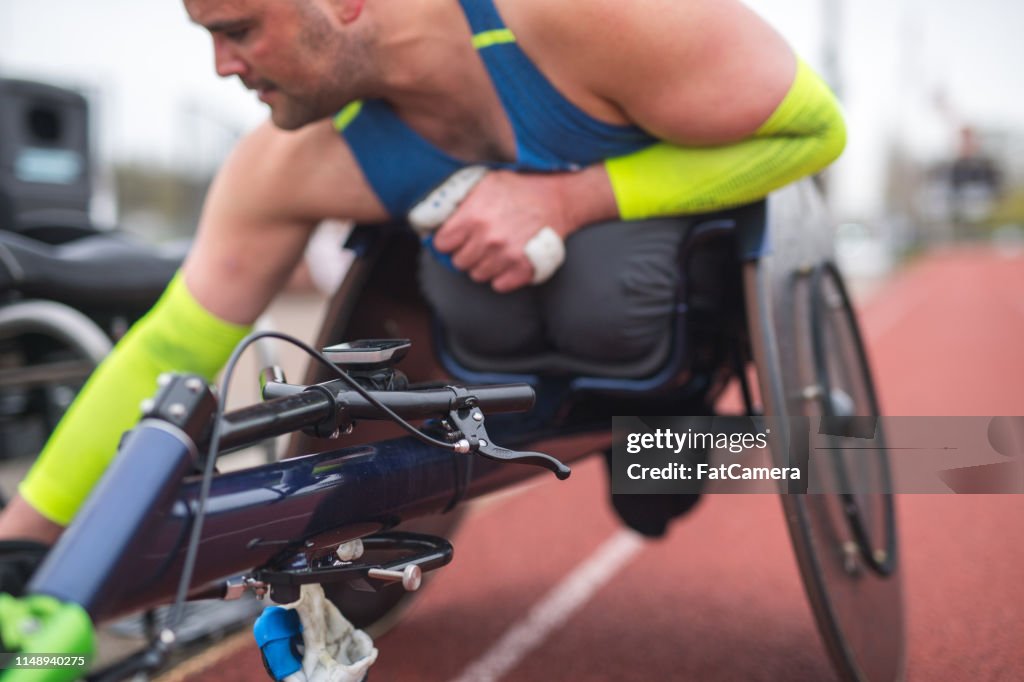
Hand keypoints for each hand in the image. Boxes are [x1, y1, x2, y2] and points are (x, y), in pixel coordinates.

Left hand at [430, 170, 572, 291]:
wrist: (558, 198)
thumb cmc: (519, 189)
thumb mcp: (484, 184)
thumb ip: (458, 201)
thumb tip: (432, 217)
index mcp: (473, 216)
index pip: (442, 244)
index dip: (448, 240)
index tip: (456, 237)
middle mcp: (488, 239)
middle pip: (459, 262)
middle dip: (465, 253)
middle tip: (479, 242)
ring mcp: (506, 256)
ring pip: (478, 275)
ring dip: (483, 265)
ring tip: (494, 251)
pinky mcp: (523, 269)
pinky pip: (499, 285)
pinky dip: (501, 277)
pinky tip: (507, 261)